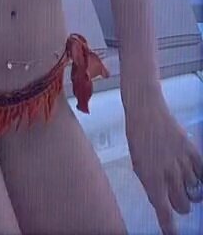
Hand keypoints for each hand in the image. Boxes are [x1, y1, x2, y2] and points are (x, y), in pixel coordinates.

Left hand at [126, 95, 202, 234]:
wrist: (146, 110)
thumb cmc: (138, 137)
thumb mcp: (138, 164)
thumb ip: (151, 184)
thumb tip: (162, 200)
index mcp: (151, 179)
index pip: (164, 212)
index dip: (169, 228)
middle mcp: (169, 174)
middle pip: (182, 206)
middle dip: (178, 205)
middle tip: (173, 195)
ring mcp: (182, 163)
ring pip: (194, 193)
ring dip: (189, 192)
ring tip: (182, 182)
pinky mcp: (192, 151)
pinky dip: (201, 179)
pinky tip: (195, 176)